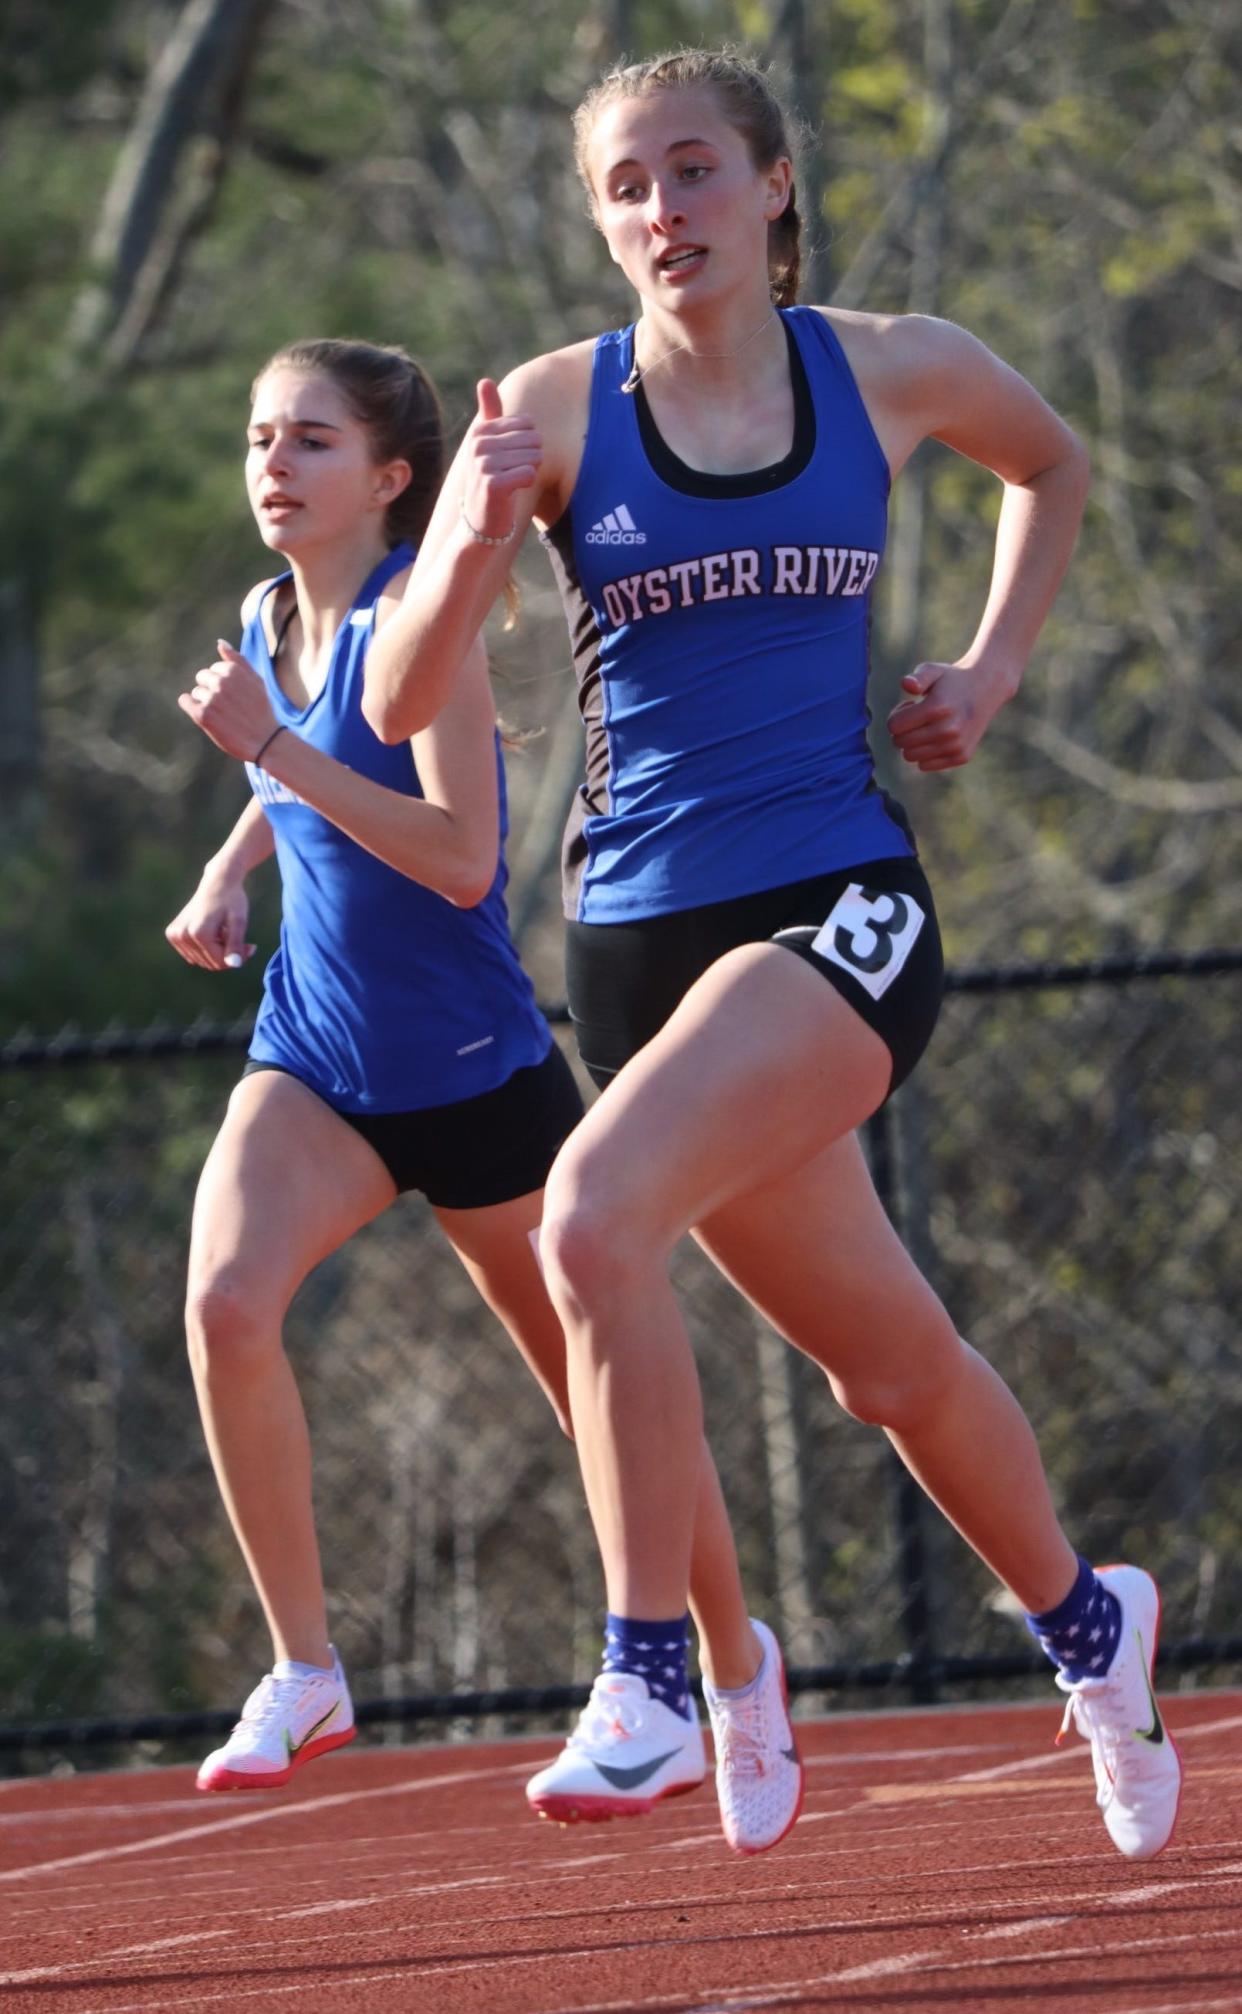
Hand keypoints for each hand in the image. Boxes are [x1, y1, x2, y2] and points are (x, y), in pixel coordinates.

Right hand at [165, 876, 254, 971]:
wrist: (217, 882)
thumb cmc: (232, 900)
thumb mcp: (239, 921)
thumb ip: (236, 944)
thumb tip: (234, 965)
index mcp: (198, 933)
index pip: (220, 962)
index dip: (238, 957)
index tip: (251, 946)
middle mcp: (182, 935)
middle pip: (211, 963)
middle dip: (228, 955)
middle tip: (240, 939)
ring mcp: (175, 935)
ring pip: (203, 961)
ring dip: (218, 951)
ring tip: (224, 932)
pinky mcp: (173, 934)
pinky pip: (194, 955)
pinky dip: (207, 948)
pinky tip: (213, 932)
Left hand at [179, 641, 276, 760]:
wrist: (266, 742)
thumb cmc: (262, 711)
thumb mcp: (256, 681)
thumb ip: (238, 660)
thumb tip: (220, 642)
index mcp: (233, 671)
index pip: (214, 669)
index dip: (223, 684)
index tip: (235, 698)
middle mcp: (221, 682)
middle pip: (202, 678)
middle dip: (211, 690)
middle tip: (228, 708)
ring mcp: (211, 698)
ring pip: (196, 692)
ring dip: (205, 702)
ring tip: (223, 716)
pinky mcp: (202, 715)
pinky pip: (185, 701)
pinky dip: (191, 706)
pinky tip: (205, 715)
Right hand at [460, 379, 540, 540]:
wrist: (480, 522)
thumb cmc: (491, 480)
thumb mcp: (488, 444)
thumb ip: (489, 413)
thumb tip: (485, 380)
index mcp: (480, 431)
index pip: (527, 424)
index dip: (528, 444)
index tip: (511, 459)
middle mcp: (478, 444)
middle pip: (533, 439)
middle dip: (531, 458)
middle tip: (514, 474)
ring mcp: (483, 464)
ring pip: (533, 457)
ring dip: (529, 472)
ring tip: (512, 483)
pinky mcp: (492, 484)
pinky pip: (529, 474)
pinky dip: (527, 484)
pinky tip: (513, 492)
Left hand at [886, 659, 1014, 771]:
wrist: (986, 688)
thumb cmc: (951, 680)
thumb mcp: (933, 670)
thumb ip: (918, 676)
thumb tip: (906, 684)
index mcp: (937, 708)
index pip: (894, 726)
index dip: (897, 715)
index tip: (910, 706)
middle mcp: (947, 730)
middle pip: (900, 742)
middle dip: (902, 730)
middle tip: (918, 717)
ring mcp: (955, 746)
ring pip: (910, 756)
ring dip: (912, 742)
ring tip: (927, 726)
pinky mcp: (961, 756)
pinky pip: (924, 765)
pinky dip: (925, 753)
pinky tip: (936, 737)